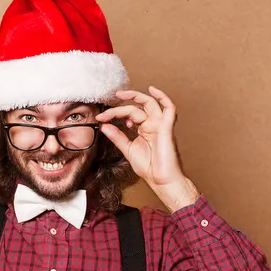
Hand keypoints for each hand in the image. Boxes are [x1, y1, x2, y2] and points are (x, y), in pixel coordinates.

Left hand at [96, 86, 199, 210]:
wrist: (161, 181)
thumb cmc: (150, 167)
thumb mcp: (128, 150)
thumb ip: (117, 137)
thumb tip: (104, 126)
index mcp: (145, 129)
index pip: (129, 114)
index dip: (114, 114)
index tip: (101, 118)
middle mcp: (153, 124)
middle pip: (137, 107)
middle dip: (121, 106)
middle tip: (107, 107)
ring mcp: (160, 125)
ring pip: (148, 104)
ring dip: (135, 97)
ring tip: (120, 95)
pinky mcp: (167, 129)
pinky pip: (169, 108)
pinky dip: (163, 97)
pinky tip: (152, 90)